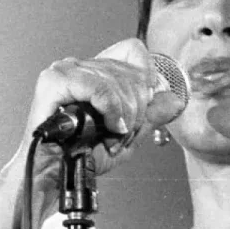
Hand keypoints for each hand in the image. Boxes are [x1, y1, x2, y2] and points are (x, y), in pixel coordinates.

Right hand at [22, 38, 184, 176]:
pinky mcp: (55, 81)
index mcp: (97, 73)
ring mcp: (67, 71)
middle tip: (125, 132)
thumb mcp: (128, 135)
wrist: (55, 176)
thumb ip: (151, 115)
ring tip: (113, 134)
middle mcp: (82, 67)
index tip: (148, 103)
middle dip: (138, 109)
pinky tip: (109, 125)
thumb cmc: (81, 157)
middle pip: (132, 72)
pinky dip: (111, 109)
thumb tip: (174, 99)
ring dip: (125, 115)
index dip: (148, 76)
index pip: (134, 52)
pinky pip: (99, 88)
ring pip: (118, 81)